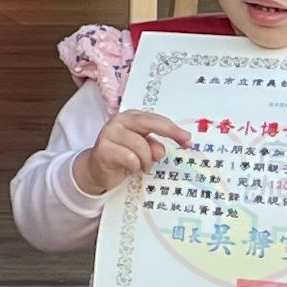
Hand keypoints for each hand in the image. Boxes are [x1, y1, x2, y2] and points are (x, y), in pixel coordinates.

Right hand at [72, 108, 189, 200]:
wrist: (97, 169)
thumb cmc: (123, 156)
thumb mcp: (143, 150)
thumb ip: (153, 146)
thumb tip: (161, 150)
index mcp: (131, 117)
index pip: (156, 119)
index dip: (173, 129)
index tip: (188, 140)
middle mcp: (119, 121)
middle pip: (147, 123)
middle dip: (168, 133)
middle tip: (184, 145)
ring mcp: (109, 134)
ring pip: (140, 145)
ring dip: (147, 160)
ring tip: (144, 167)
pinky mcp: (103, 149)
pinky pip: (129, 158)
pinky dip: (135, 165)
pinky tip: (132, 168)